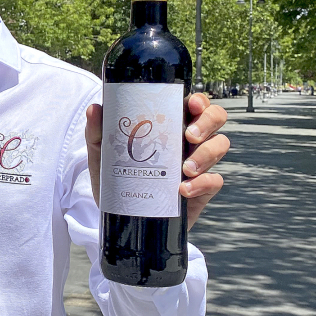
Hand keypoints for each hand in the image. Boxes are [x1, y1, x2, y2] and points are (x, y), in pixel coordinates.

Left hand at [85, 92, 229, 228]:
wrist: (120, 214)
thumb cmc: (115, 177)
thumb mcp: (102, 154)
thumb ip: (97, 132)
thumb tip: (94, 109)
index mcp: (170, 123)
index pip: (194, 103)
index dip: (199, 100)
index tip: (191, 104)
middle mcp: (189, 139)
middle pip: (215, 118)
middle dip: (207, 122)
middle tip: (189, 136)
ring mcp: (198, 163)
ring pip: (220, 145)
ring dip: (207, 154)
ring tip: (186, 168)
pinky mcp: (202, 189)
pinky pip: (215, 181)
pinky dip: (203, 183)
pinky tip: (183, 189)